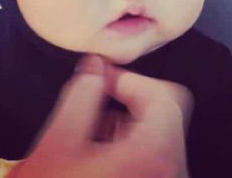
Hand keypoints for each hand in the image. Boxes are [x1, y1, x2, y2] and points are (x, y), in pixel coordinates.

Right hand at [9, 54, 193, 177]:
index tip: (98, 78)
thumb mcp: (58, 146)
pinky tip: (103, 153)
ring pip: (163, 131)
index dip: (129, 78)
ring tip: (95, 128)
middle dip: (132, 96)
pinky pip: (158, 153)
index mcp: (155, 155)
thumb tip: (96, 64)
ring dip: (131, 118)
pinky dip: (134, 140)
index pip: (162, 95)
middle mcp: (173, 170)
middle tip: (101, 95)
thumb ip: (82, 95)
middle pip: (168, 110)